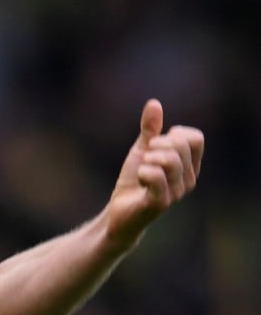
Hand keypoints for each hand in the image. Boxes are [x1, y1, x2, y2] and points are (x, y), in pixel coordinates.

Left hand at [106, 99, 203, 247]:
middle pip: (180, 145)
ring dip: (148, 159)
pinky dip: (142, 171)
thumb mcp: (142, 151)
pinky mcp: (161, 202)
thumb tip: (154, 103)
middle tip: (146, 158)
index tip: (157, 144)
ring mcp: (177, 192)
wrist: (119, 211)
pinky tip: (140, 180)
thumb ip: (150, 129)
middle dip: (157, 144)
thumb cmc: (134, 182)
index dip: (173, 134)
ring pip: (168, 159)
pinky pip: (155, 175)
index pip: (195, 138)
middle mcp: (188, 179)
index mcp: (189, 166)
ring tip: (143, 170)